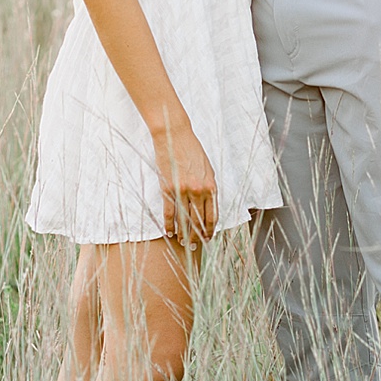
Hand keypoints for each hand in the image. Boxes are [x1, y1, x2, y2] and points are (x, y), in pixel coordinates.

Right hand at [158, 124, 217, 248]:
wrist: (175, 135)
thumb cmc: (192, 150)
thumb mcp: (208, 168)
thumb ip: (210, 186)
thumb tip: (210, 204)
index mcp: (211, 186)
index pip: (212, 215)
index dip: (210, 229)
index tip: (208, 238)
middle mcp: (198, 190)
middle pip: (198, 221)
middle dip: (197, 236)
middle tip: (195, 245)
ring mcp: (183, 190)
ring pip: (184, 219)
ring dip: (184, 233)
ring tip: (183, 242)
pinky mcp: (168, 188)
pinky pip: (169, 212)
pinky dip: (169, 224)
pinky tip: (169, 232)